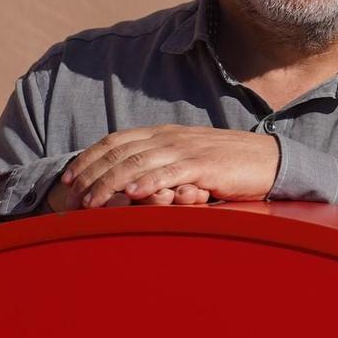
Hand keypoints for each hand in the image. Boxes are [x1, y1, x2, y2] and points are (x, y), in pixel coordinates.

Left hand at [55, 126, 280, 209]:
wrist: (270, 159)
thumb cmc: (229, 163)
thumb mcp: (190, 157)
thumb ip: (163, 163)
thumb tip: (133, 178)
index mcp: (164, 134)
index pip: (116, 141)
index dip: (88, 157)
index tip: (68, 177)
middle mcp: (170, 138)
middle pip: (119, 152)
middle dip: (90, 174)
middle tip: (70, 196)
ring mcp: (186, 150)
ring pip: (137, 163)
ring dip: (109, 184)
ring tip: (91, 203)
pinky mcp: (204, 165)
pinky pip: (170, 173)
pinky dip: (148, 182)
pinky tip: (132, 194)